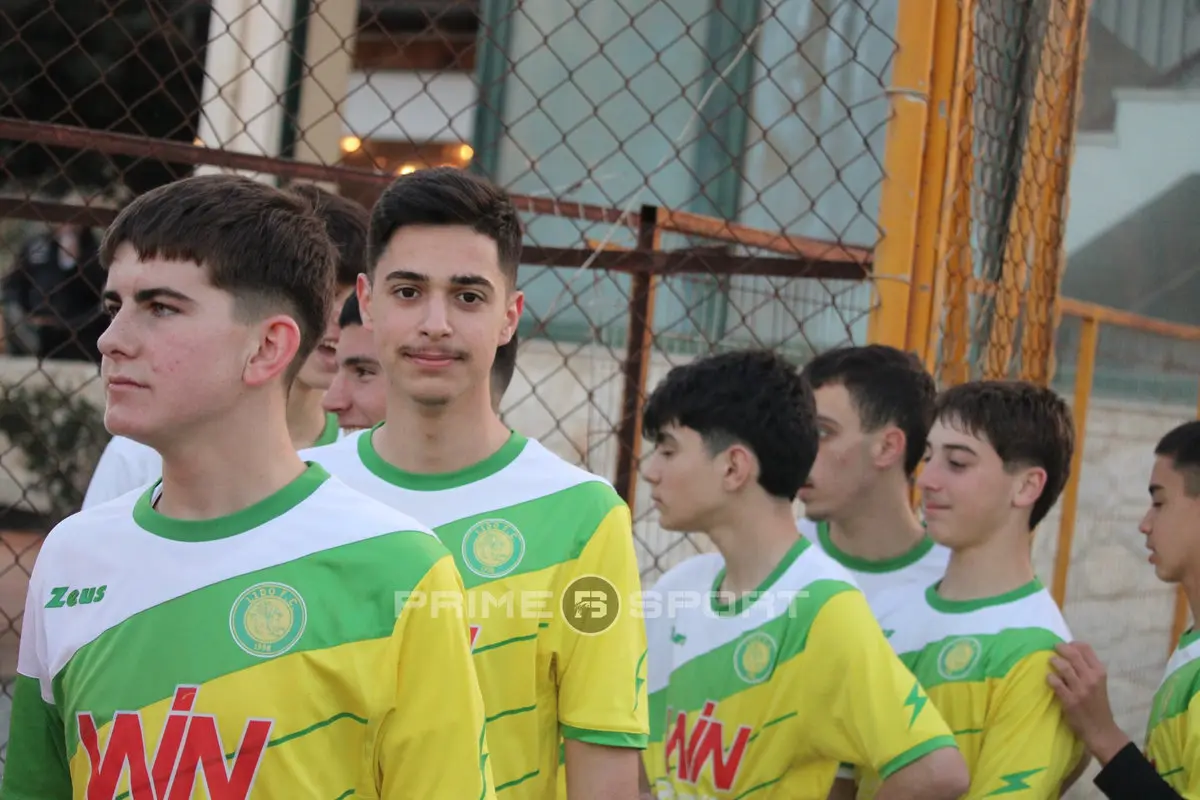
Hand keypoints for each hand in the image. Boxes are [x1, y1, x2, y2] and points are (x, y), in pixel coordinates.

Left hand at [1047, 641, 1130, 763]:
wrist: (1101, 730)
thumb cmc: (1098, 705)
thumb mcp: (1099, 684)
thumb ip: (1088, 670)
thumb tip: (1071, 652)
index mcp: (1100, 672)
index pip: (1086, 649)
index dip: (1074, 644)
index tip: (1066, 645)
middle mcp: (1091, 678)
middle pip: (1073, 654)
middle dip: (1061, 648)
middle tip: (1054, 648)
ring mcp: (1081, 689)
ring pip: (1063, 666)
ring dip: (1054, 661)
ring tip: (1051, 661)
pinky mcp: (1070, 700)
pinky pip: (1055, 683)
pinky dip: (1050, 678)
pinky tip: (1049, 678)